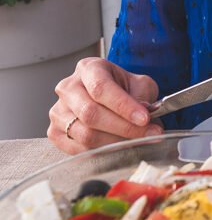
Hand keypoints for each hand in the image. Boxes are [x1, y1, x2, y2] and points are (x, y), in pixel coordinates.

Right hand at [48, 57, 162, 153]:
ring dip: (116, 141)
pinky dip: (103, 151)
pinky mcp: (55, 133)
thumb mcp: (140, 84)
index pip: (101, 88)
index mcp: (89, 68)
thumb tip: (144, 114)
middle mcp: (68, 88)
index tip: (145, 119)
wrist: (111, 97)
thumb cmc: (124, 88)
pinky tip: (119, 145)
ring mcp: (58, 111)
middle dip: (123, 127)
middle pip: (90, 113)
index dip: (123, 106)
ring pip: (85, 134)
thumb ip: (143, 96)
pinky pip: (78, 148)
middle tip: (148, 133)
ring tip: (138, 140)